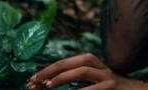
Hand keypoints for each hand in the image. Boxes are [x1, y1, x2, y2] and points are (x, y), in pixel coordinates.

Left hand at [27, 53, 147, 89]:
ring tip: (49, 85)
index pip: (70, 62)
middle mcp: (101, 68)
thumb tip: (53, 84)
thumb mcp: (96, 86)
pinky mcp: (114, 86)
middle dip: (55, 68)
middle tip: (35, 80)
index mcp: (95, 66)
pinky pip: (97, 87)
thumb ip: (80, 84)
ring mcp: (108, 76)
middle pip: (77, 61)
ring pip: (85, 70)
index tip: (33, 80)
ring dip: (65, 76)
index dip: (51, 69)